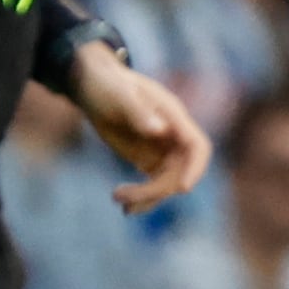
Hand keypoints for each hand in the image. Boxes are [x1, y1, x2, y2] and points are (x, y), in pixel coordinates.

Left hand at [67, 40, 211, 212]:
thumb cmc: (107, 83)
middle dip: (156, 189)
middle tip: (122, 196)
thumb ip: (139, 112)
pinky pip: (153, 184)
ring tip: (118, 198)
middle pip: (179, 172)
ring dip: (146, 197)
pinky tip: (124, 205)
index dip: (196, 168)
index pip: (197, 146)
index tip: (182, 188)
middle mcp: (172, 135)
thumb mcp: (120, 95)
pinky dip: (142, 198)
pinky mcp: (148, 158)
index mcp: (173, 116)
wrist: (91, 84)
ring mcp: (161, 149)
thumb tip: (159, 129)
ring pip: (166, 182)